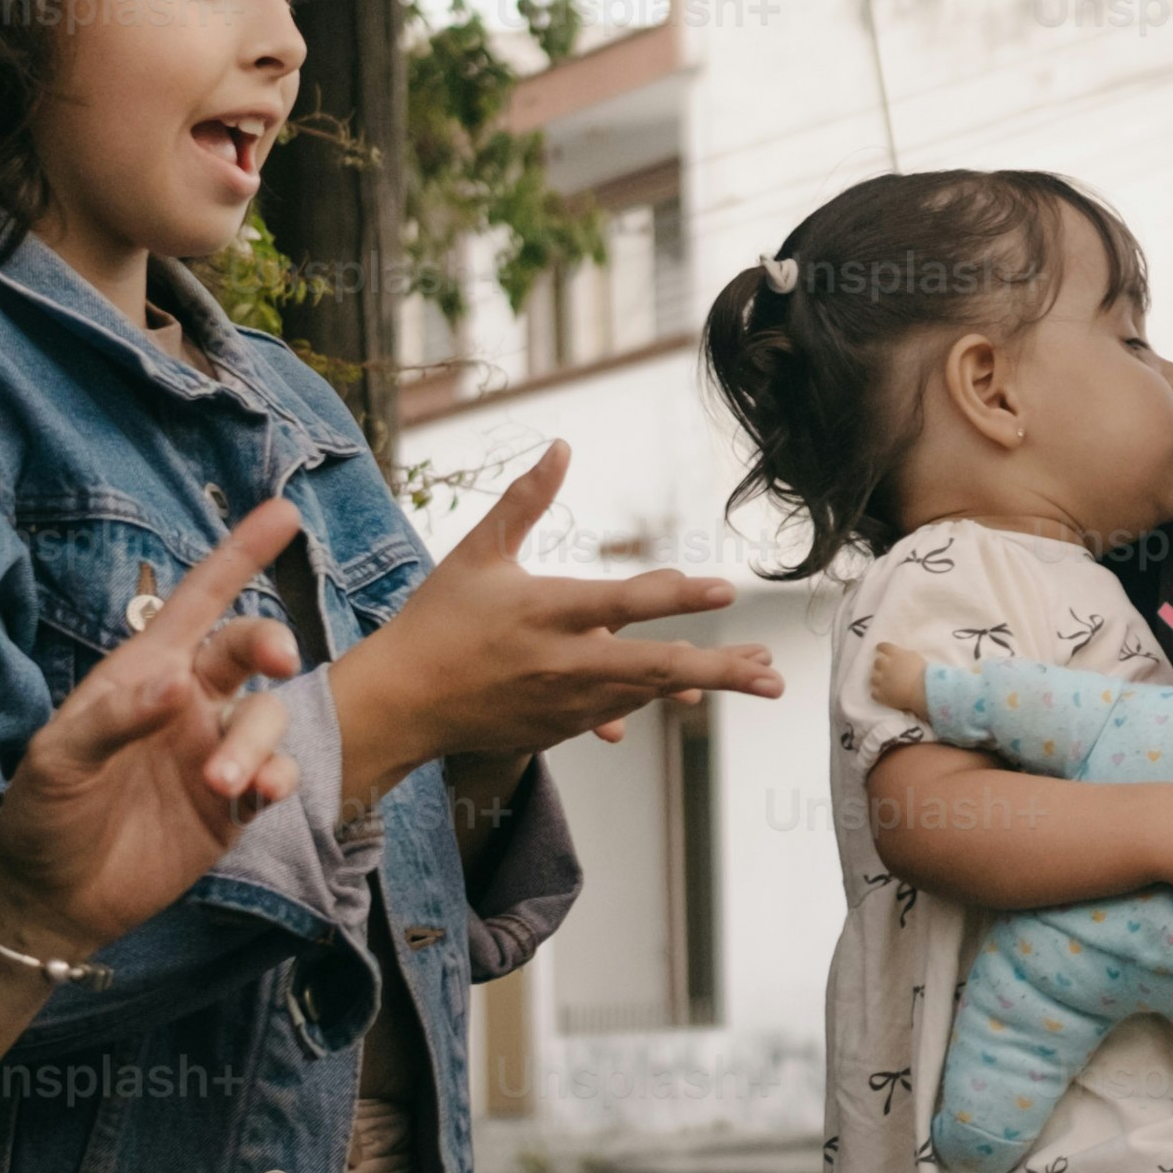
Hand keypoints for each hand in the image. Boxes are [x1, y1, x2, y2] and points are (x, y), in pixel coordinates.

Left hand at [0, 496, 307, 959]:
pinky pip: (276, 774)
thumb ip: (114, 717)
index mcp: (143, 674)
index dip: (239, 555)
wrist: (54, 898)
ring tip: (224, 783)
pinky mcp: (235, 804)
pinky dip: (278, 778)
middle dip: (270, 643)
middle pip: (248, 649)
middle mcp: (188, 703)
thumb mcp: (57, 760)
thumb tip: (176, 683)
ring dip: (257, 742)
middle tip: (278, 660)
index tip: (283, 513)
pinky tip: (257, 796)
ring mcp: (214, 751)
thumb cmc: (43, 815)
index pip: (198, 601)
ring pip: (267, 717)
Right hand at [353, 444, 782, 768]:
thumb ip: (525, 500)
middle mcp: (562, 662)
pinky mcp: (560, 727)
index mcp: (545, 612)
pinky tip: (692, 687)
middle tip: (773, 676)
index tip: (726, 590)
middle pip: (654, 667)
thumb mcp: (478, 552)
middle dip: (719, 671)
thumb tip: (562, 445)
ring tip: (760, 676)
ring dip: (704, 682)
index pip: (622, 601)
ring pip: (648, 693)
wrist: (400, 703)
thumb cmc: (437, 619)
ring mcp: (565, 702)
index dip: (677, 596)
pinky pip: (620, 711)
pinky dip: (656, 697)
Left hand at [867, 640, 929, 717]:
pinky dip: (876, 694)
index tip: (880, 648)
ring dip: (877, 679)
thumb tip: (900, 656)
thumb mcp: (915, 657)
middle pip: (877, 662)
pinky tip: (879, 694)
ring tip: (881, 682)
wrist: (924, 689)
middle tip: (884, 667)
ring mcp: (883, 682)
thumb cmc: (924, 672)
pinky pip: (874, 694)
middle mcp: (886, 667)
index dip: (881, 647)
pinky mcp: (883, 695)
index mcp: (895, 655)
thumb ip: (905, 655)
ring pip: (873, 679)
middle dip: (880, 664)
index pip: (884, 647)